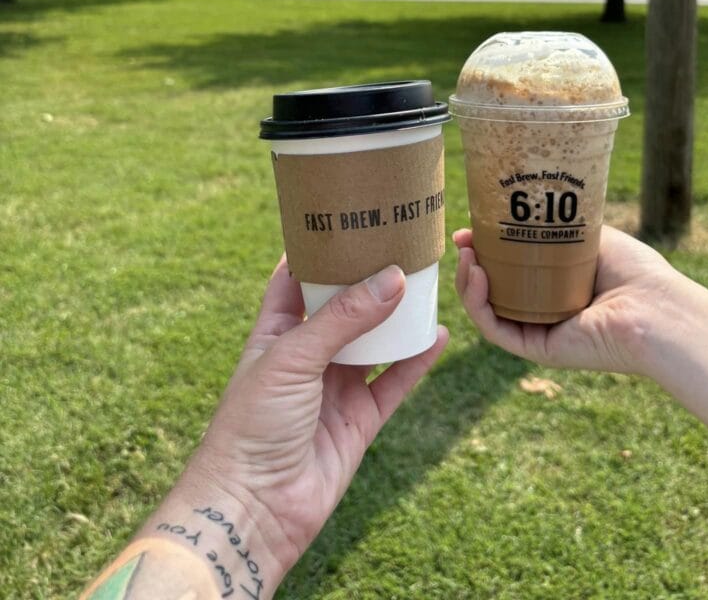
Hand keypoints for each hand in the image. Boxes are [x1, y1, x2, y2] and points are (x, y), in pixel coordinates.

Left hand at [160, 259, 447, 594]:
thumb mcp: (292, 357)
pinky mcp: (358, 421)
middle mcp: (305, 356)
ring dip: (396, 316)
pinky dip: (415, 360)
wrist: (253, 508)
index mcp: (274, 332)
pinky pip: (393, 382)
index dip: (316, 250)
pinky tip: (437, 335)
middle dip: (367, 278)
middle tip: (398, 243)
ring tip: (426, 281)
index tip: (344, 217)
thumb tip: (392, 278)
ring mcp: (333, 388)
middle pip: (343, 307)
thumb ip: (344, 318)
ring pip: (373, 341)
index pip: (295, 279)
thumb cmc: (251, 425)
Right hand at [454, 225, 676, 374]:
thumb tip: (509, 209)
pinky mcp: (537, 349)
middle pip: (492, 290)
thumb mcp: (587, 232)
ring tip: (466, 256)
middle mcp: (545, 310)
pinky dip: (477, 304)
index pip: (509, 270)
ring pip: (487, 310)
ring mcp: (540, 331)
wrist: (656, 309)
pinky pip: (495, 329)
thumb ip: (551, 223)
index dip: (484, 250)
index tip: (468, 230)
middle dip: (470, 264)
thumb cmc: (635, 271)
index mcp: (556, 286)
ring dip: (467, 283)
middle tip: (462, 241)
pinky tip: (476, 275)